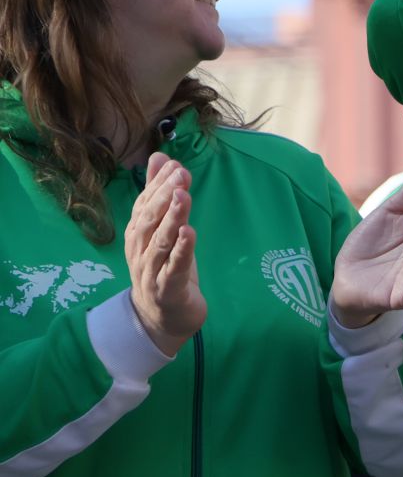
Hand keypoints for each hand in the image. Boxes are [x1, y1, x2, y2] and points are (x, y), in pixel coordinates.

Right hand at [124, 154, 204, 356]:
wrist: (161, 319)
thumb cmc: (164, 268)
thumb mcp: (164, 229)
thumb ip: (159, 195)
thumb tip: (160, 157)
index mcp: (139, 235)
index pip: (145, 205)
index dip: (157, 185)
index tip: (173, 164)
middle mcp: (140, 250)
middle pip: (150, 220)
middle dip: (164, 196)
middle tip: (180, 174)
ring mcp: (151, 271)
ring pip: (161, 242)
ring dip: (172, 218)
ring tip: (183, 196)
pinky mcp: (168, 289)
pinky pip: (174, 268)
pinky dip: (182, 250)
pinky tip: (190, 233)